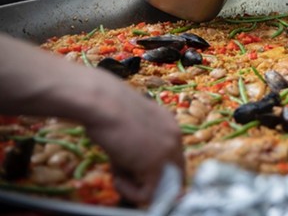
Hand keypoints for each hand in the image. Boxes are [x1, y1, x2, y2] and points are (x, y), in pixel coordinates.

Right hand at [82, 72, 184, 204]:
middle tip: (129, 181)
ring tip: (118, 174)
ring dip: (138, 187)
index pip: (173, 158)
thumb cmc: (106, 109)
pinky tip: (117, 178)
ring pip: (162, 187)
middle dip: (151, 183)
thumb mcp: (130, 126)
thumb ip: (139, 145)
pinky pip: (147, 194)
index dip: (155, 171)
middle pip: (175, 175)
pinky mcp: (156, 164)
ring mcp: (168, 151)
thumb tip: (133, 167)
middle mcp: (174, 137)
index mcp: (169, 125)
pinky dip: (129, 192)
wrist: (103, 103)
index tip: (134, 174)